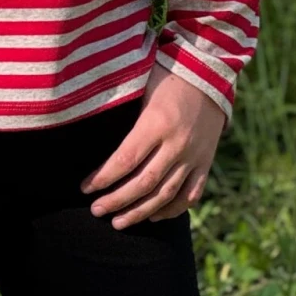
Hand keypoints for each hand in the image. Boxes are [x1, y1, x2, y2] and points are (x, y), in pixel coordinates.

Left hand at [80, 65, 225, 228]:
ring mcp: (194, 156)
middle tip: (96, 211)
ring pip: (166, 195)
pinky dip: (172, 210)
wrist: (210, 72)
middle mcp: (177, 144)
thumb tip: (91, 130)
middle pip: (143, 183)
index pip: (125, 160)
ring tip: (118, 222)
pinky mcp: (206, 162)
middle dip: (117, 201)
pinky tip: (154, 216)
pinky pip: (191, 195)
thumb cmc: (167, 75)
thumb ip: (124, 114)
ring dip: (140, 212)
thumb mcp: (142, 86)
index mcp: (157, 123)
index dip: (103, 178)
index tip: (85, 188)